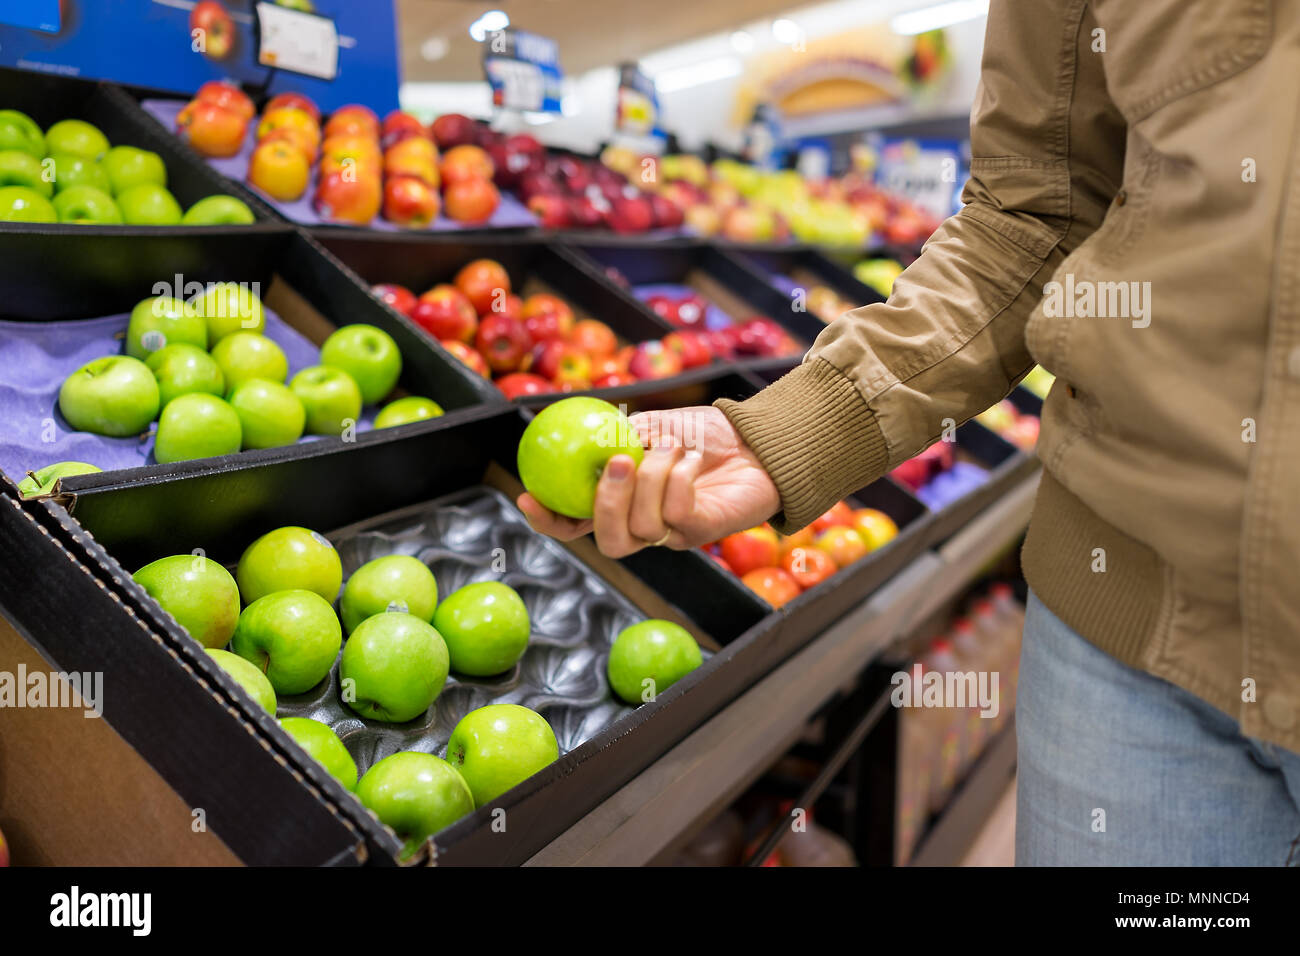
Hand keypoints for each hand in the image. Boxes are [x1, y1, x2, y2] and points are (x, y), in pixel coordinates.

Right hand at [518, 405, 780, 557]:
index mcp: (621, 503)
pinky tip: (693, 457)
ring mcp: (673, 533)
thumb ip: (617, 437)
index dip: (548, 520)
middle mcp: (643, 525)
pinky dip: (679, 478)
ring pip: (643, 525)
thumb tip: (578, 436)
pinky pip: (677, 514)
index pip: (575, 524)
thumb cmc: (703, 433)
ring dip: (654, 476)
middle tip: (620, 461)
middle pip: (608, 542)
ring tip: (674, 445)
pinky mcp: (703, 531)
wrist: (755, 439)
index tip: (527, 496)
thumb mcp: (653, 427)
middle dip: (607, 504)